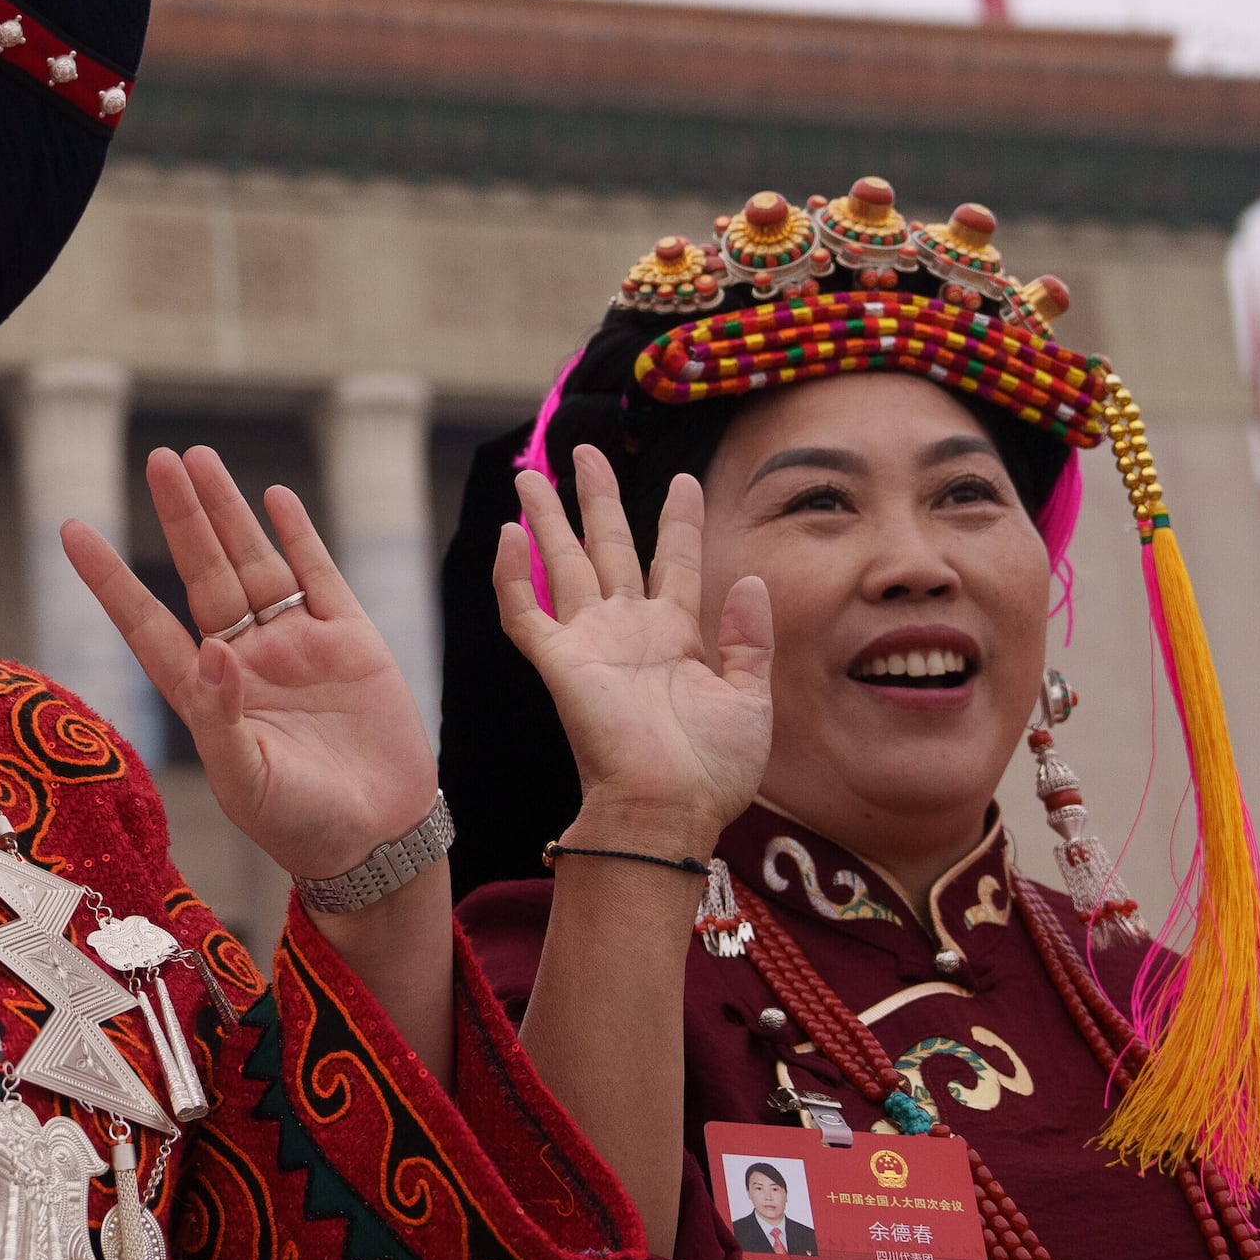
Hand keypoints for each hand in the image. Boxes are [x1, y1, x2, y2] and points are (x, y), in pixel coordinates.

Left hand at [62, 447, 440, 882]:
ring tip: (200, 460)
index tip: (72, 530)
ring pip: (254, 563)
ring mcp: (297, 646)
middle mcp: (245, 660)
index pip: (147, 625)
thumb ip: (222, 719)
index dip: (111, 580)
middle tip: (157, 459)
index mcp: (207, 697)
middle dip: (181, 518)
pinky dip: (299, 536)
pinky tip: (276, 498)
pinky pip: (318, 576)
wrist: (382, 840)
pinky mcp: (350, 641)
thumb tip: (212, 649)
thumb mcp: (250, 783)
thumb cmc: (304, 827)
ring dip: (228, 513)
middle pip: (203, 574)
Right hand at [494, 447, 774, 854]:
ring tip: (530, 472)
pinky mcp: (558, 663)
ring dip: (546, 518)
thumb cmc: (712, 770)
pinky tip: (508, 534)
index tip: (683, 480)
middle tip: (584, 450)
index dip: (678, 521)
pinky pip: (524, 612)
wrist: (669, 810)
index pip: (673, 562)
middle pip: (608, 547)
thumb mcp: (751, 700)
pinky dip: (512, 575)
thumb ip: (749, 640)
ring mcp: (590, 644)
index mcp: (675, 639)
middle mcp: (628, 631)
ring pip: (562, 564)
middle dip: (596, 498)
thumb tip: (752, 582)